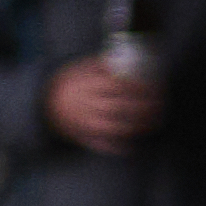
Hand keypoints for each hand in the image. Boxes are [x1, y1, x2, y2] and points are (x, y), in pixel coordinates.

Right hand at [44, 57, 161, 154]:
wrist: (43, 104)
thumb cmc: (68, 84)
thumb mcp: (80, 68)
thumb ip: (102, 64)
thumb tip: (126, 58)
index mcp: (87, 86)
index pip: (119, 86)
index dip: (140, 87)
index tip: (155, 86)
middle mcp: (87, 105)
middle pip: (122, 107)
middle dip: (146, 107)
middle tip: (162, 104)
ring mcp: (86, 124)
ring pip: (116, 128)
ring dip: (139, 126)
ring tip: (155, 122)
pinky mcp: (84, 137)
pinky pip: (103, 145)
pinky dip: (118, 147)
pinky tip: (133, 146)